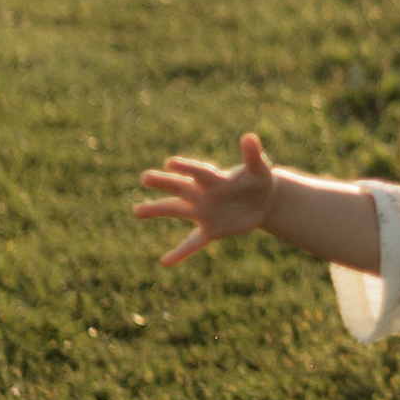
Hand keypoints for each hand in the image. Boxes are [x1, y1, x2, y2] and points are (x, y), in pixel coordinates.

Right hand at [135, 130, 279, 266]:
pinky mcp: (211, 231)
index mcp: (216, 178)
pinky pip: (193, 243)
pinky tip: (165, 262)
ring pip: (177, 211)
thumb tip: (250, 137)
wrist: (263, 202)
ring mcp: (204, 213)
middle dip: (164, 183)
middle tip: (145, 177)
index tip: (170, 163)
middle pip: (181, 187)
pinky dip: (180, 252)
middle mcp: (204, 194)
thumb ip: (253, 155)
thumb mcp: (260, 169)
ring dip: (158, 210)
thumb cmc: (259, 180)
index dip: (187, 167)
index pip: (199, 172)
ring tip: (137, 210)